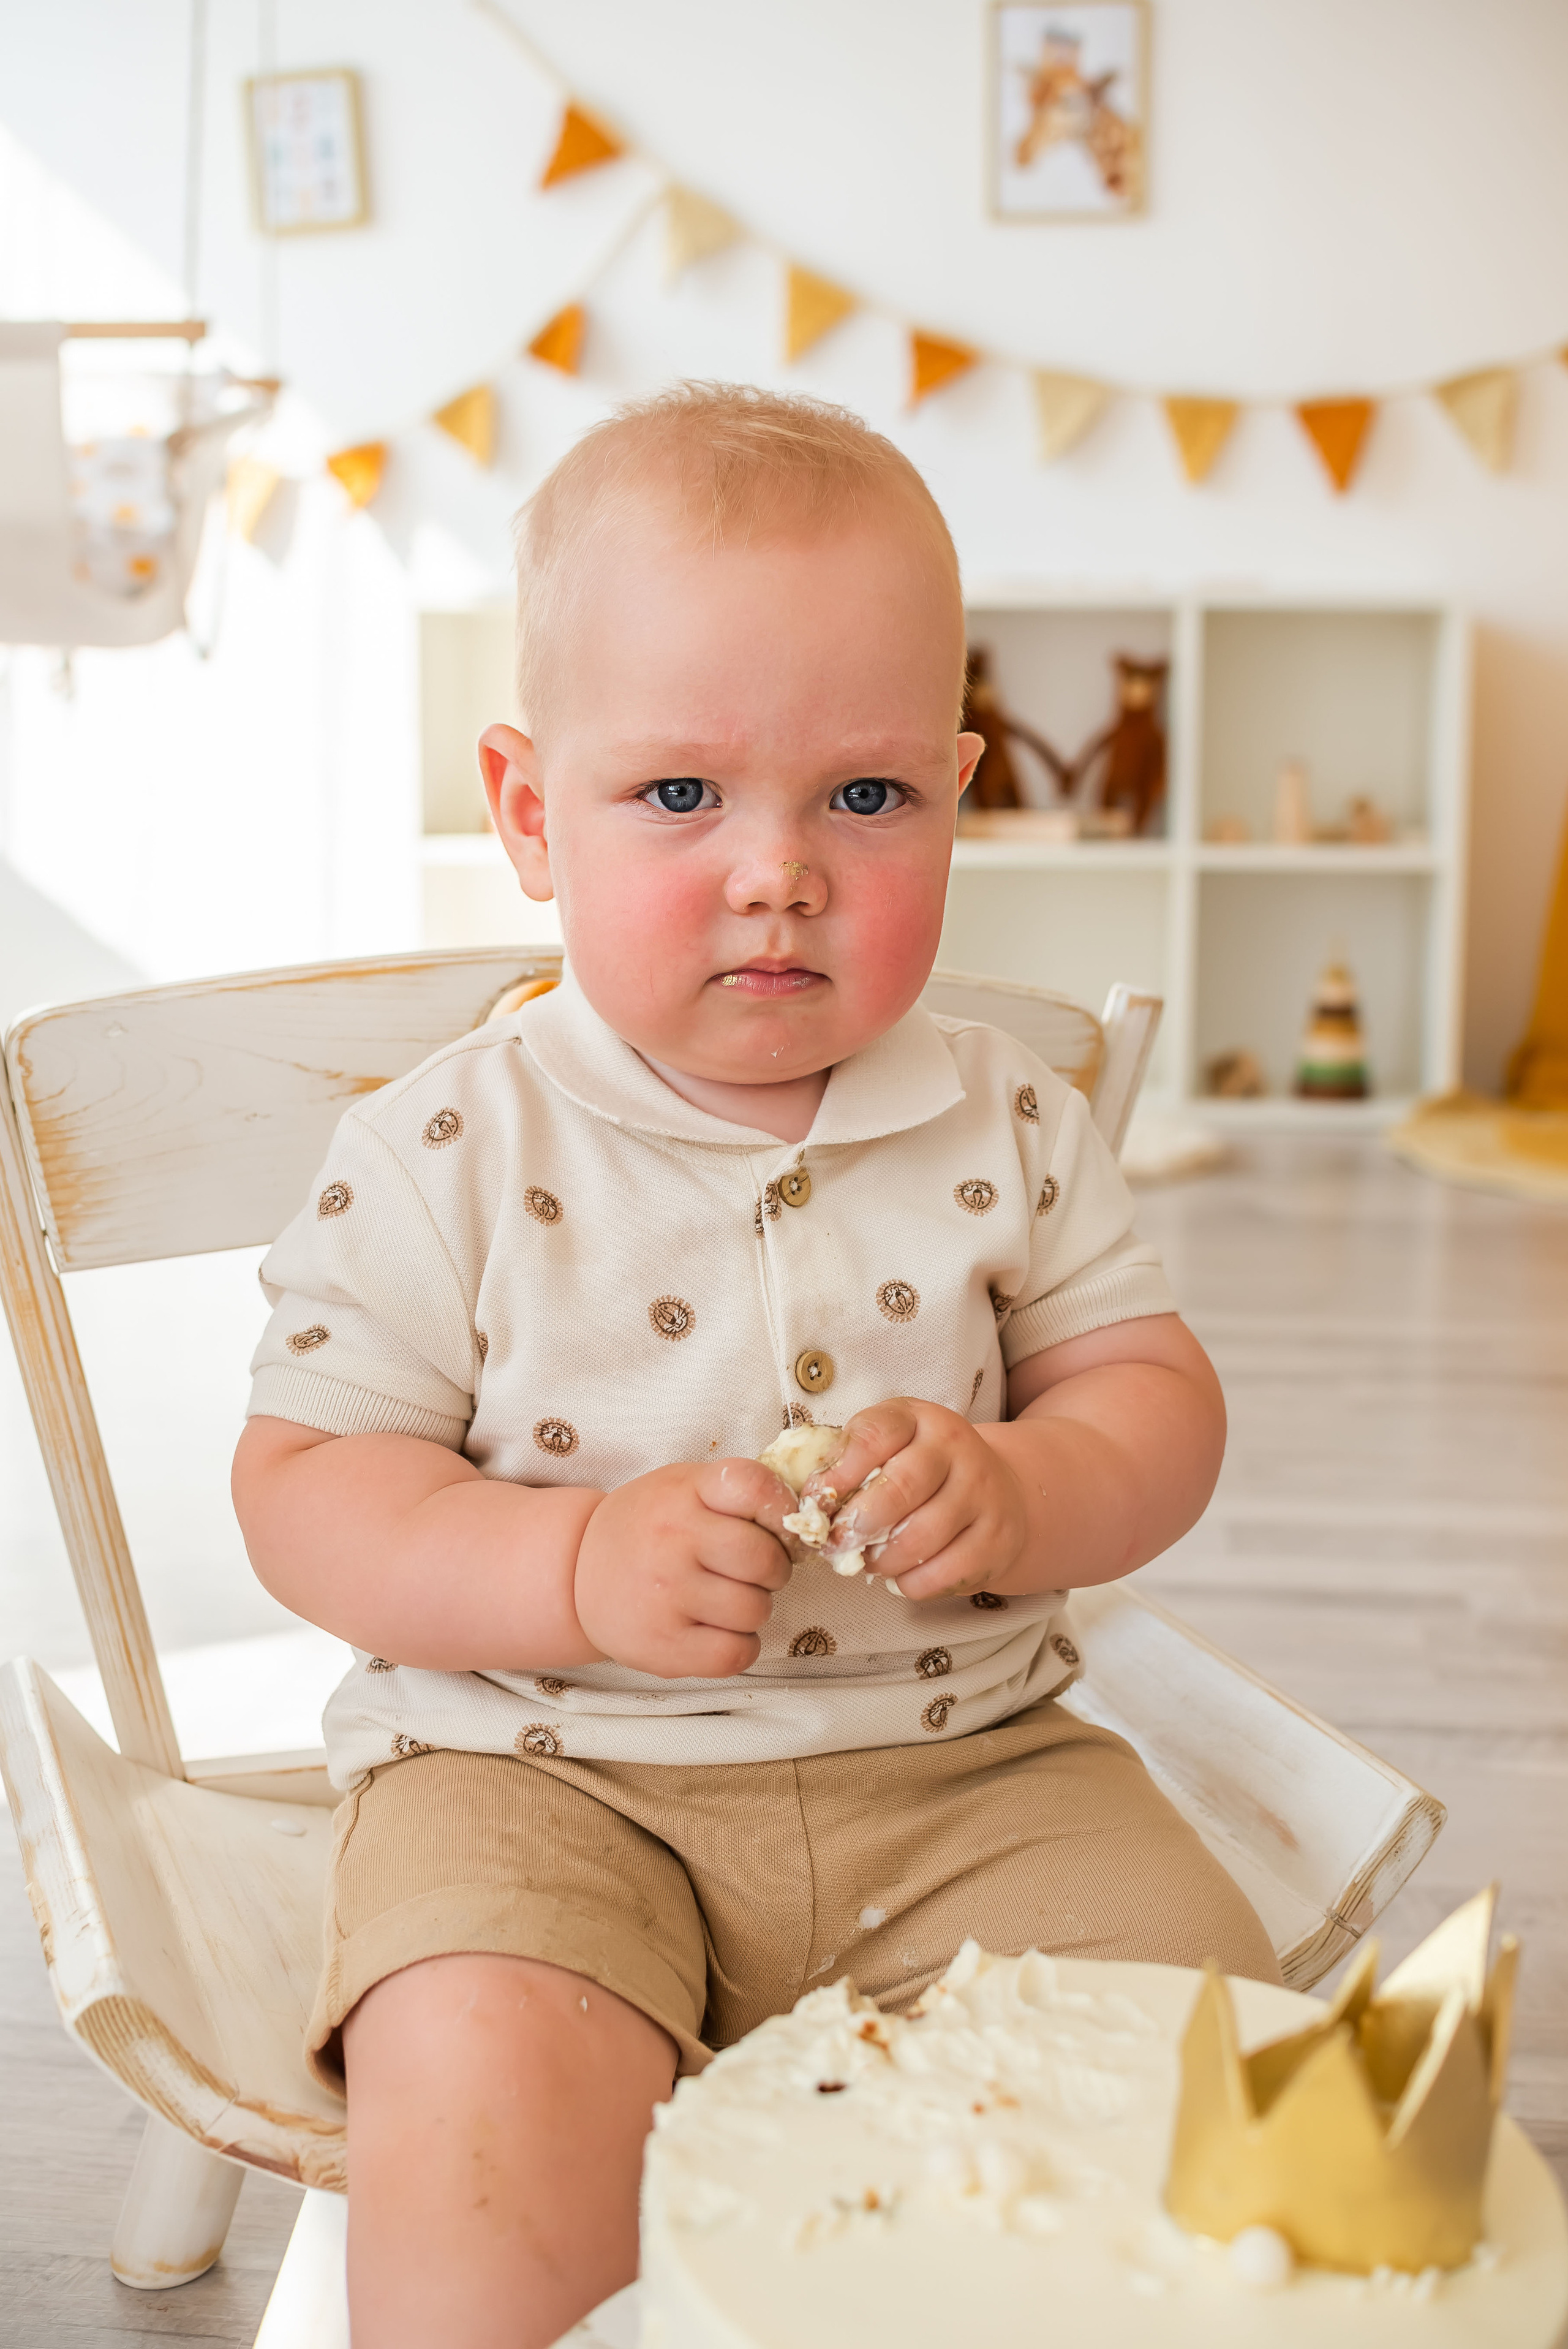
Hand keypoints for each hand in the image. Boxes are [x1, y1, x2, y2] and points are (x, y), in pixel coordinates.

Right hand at [574, 1459, 794, 1678]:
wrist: (576, 1573)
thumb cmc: (648, 1527)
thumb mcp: (683, 1488)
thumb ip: (737, 1494)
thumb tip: (805, 1520)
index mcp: (683, 1492)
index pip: (755, 1487)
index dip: (781, 1508)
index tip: (776, 1524)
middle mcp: (672, 1541)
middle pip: (766, 1560)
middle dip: (772, 1569)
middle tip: (750, 1570)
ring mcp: (665, 1596)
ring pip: (756, 1610)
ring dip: (753, 1608)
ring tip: (723, 1598)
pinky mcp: (663, 1648)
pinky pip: (737, 1654)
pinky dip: (740, 1646)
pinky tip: (718, 1629)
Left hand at [806, 1398, 1029, 1602]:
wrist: (999, 1492)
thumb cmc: (922, 1472)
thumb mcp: (889, 1449)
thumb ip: (850, 1464)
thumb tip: (812, 1502)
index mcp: (920, 1419)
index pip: (875, 1435)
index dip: (838, 1473)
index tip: (816, 1503)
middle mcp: (958, 1448)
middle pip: (900, 1488)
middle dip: (858, 1524)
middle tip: (836, 1544)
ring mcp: (984, 1493)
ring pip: (921, 1538)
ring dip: (882, 1560)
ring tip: (868, 1561)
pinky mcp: (997, 1538)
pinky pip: (944, 1573)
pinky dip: (912, 1583)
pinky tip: (903, 1574)